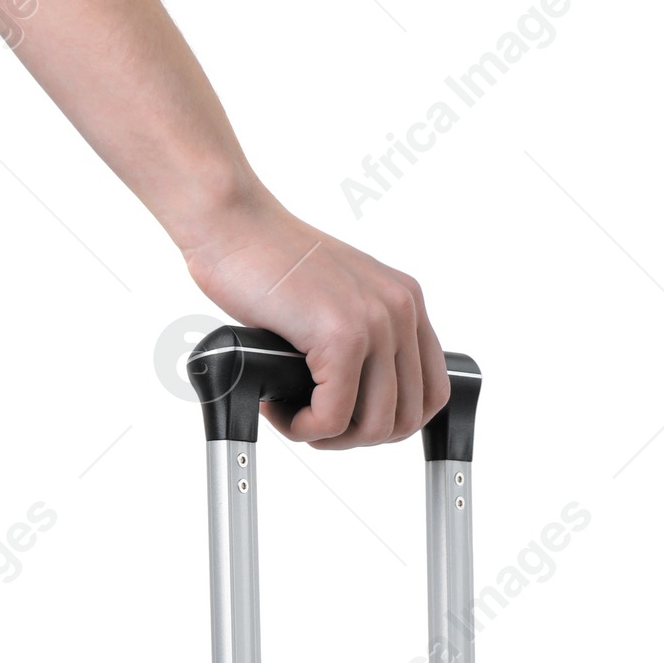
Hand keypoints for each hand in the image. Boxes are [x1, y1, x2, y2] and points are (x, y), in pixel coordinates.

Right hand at [185, 188, 449, 449]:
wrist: (232, 224)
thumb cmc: (269, 262)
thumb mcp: (338, 299)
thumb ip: (365, 338)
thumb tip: (368, 402)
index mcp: (407, 301)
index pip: (431, 394)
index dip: (392, 424)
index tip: (353, 422)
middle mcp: (400, 309)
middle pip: (405, 419)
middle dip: (357, 438)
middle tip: (316, 424)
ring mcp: (374, 322)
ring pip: (373, 426)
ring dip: (329, 438)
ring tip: (295, 416)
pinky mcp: (340, 335)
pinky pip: (333, 418)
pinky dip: (302, 427)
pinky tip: (277, 407)